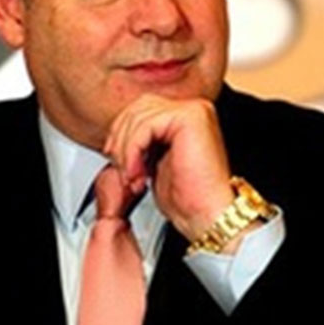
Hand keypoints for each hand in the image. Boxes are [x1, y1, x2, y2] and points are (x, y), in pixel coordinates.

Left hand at [103, 94, 234, 242]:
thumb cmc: (188, 199)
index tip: (116, 160)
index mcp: (189, 116)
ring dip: (126, 150)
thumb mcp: (156, 162)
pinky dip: (133, 151)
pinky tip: (138, 174)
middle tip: (123, 170)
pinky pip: (145, 126)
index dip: (122, 133)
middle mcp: (195, 109)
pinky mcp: (190, 118)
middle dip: (121, 139)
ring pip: (139, 117)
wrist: (207, 217)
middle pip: (138, 107)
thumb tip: (115, 135)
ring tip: (132, 177)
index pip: (143, 108)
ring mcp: (194, 111)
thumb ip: (143, 142)